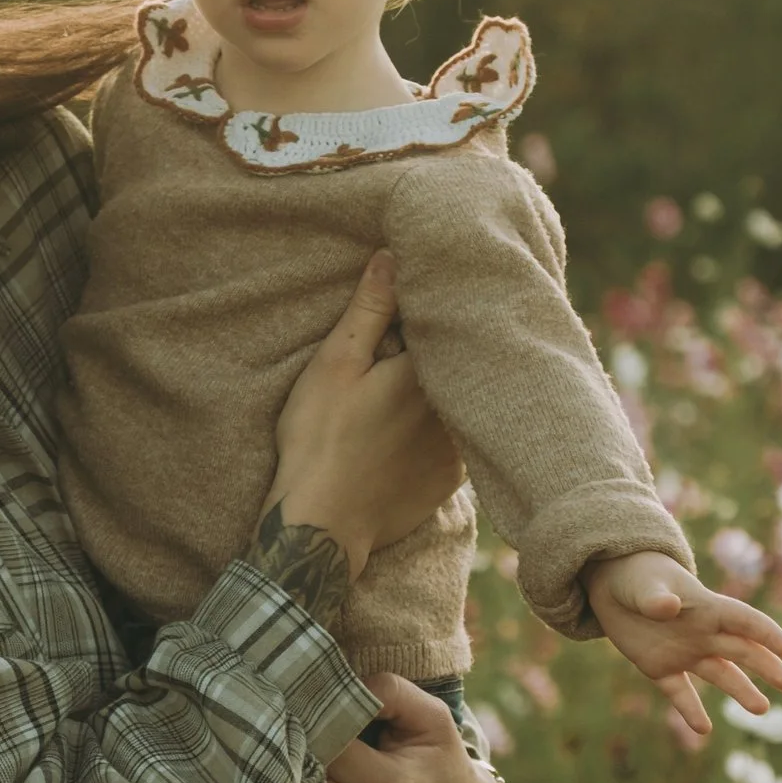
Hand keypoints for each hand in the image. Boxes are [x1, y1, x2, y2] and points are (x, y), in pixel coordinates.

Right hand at [266, 253, 463, 581]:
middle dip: (446, 345)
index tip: (426, 291)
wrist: (322, 526)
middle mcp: (456, 407)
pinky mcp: (452, 478)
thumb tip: (394, 256)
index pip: (447, 322)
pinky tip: (420, 426)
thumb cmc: (319, 440)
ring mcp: (459, 447)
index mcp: (428, 371)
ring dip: (450, 387)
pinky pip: (458, 438)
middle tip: (414, 340)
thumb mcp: (335, 365)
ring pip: (462, 401)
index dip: (435, 306)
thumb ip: (370, 309)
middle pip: (459, 362)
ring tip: (419, 381)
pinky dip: (445, 427)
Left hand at [585, 551, 781, 747]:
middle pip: (741, 651)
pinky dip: (690, 710)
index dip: (767, 634)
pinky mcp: (660, 668)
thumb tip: (668, 607)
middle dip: (766, 666)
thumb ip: (655, 598)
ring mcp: (684, 652)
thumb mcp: (643, 585)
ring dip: (740, 691)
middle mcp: (702, 633)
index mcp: (706, 607)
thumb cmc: (636, 577)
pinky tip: (703, 729)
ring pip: (719, 674)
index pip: (743, 621)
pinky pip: (679, 693)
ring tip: (761, 710)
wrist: (613, 586)